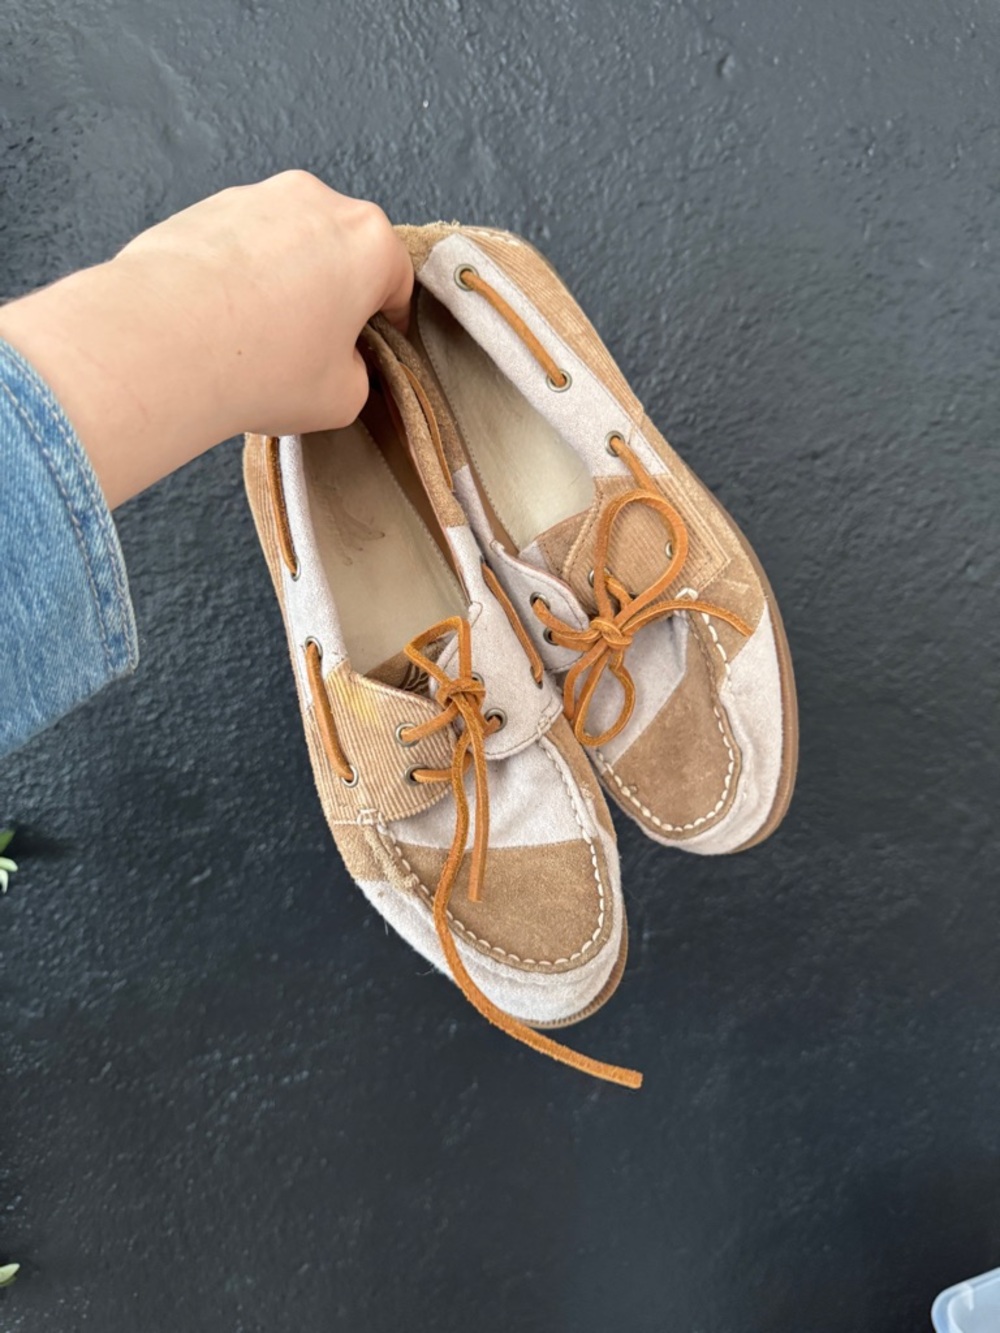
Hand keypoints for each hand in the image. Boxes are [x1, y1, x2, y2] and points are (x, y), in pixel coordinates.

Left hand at [0, 172, 413, 505]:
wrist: (162, 343)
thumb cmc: (264, 368)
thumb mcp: (342, 398)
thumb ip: (358, 373)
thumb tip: (340, 363)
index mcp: (369, 242)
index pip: (396, 281)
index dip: (388, 322)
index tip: (373, 348)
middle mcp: (318, 202)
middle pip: (342, 252)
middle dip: (334, 294)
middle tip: (314, 346)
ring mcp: (256, 197)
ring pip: (288, 243)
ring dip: (285, 280)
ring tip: (258, 336)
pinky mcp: (204, 206)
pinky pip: (239, 243)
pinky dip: (238, 274)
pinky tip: (220, 320)